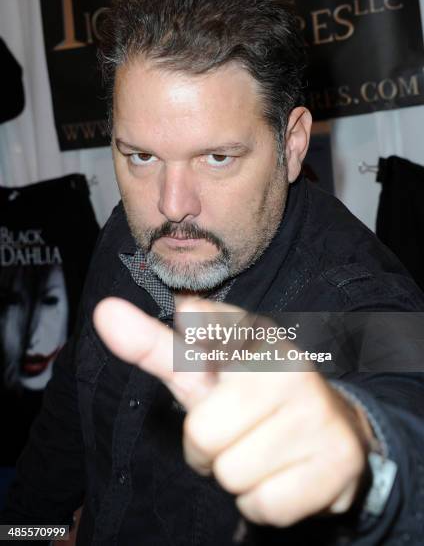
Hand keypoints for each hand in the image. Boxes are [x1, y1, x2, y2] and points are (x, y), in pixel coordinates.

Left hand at [94, 297, 372, 526]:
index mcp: (255, 337)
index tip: (193, 330)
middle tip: (237, 432)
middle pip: (202, 434)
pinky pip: (263, 504)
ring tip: (263, 451)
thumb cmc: (254, 398)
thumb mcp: (205, 371)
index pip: (207, 331)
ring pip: (232, 474)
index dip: (197, 344)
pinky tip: (285, 474)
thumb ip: (155, 346)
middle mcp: (290, 367)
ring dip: (237, 474)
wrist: (336, 430)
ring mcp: (319, 412)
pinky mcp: (337, 460)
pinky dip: (264, 501)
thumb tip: (104, 311)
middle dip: (209, 447)